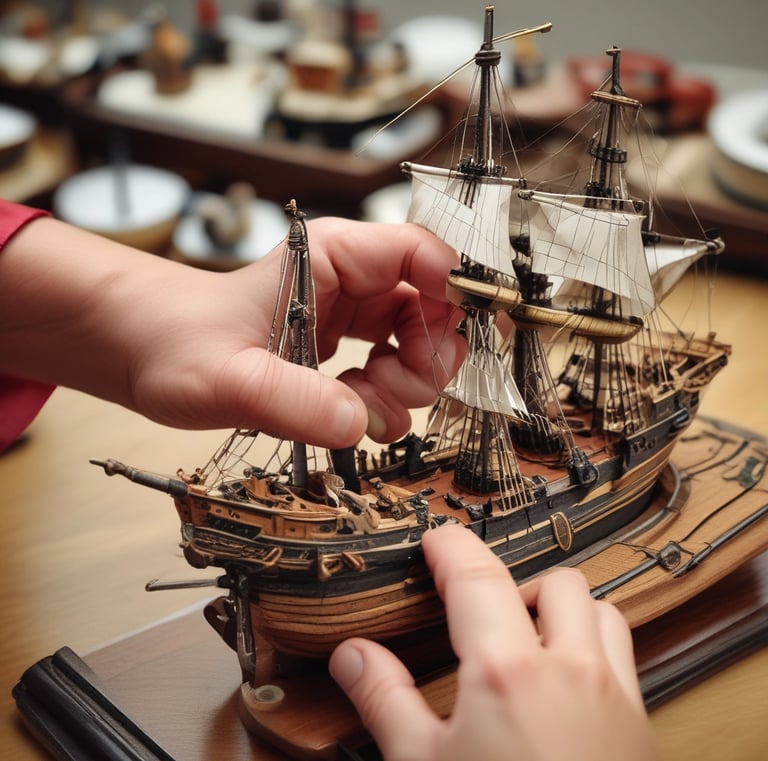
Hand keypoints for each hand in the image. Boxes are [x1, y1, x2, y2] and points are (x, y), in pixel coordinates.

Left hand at [0, 216, 463, 446]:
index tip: (455, 342)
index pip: (420, 253)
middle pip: (436, 307)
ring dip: (405, 388)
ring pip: (424, 344)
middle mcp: (351, 279)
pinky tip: (346, 410)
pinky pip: (398, 371)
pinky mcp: (347, 345)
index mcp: (330, 257)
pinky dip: (386, 401)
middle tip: (383, 391)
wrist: (146, 351)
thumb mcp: (229, 378)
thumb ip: (294, 401)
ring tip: (353, 404)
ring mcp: (353, 313)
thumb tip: (359, 425)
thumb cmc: (174, 341)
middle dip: (427, 359)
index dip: (455, 291)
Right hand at [329, 524, 657, 760]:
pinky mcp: (640, 726)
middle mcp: (570, 668)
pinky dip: (594, 644)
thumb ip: (385, 699)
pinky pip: (624, 655)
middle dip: (514, 581)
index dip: (449, 545)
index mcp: (507, 669)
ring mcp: (615, 695)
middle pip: (552, 581)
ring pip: (599, 610)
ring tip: (527, 637)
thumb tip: (352, 654)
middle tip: (481, 610)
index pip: (475, 574)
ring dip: (562, 608)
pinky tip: (564, 683)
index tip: (433, 539)